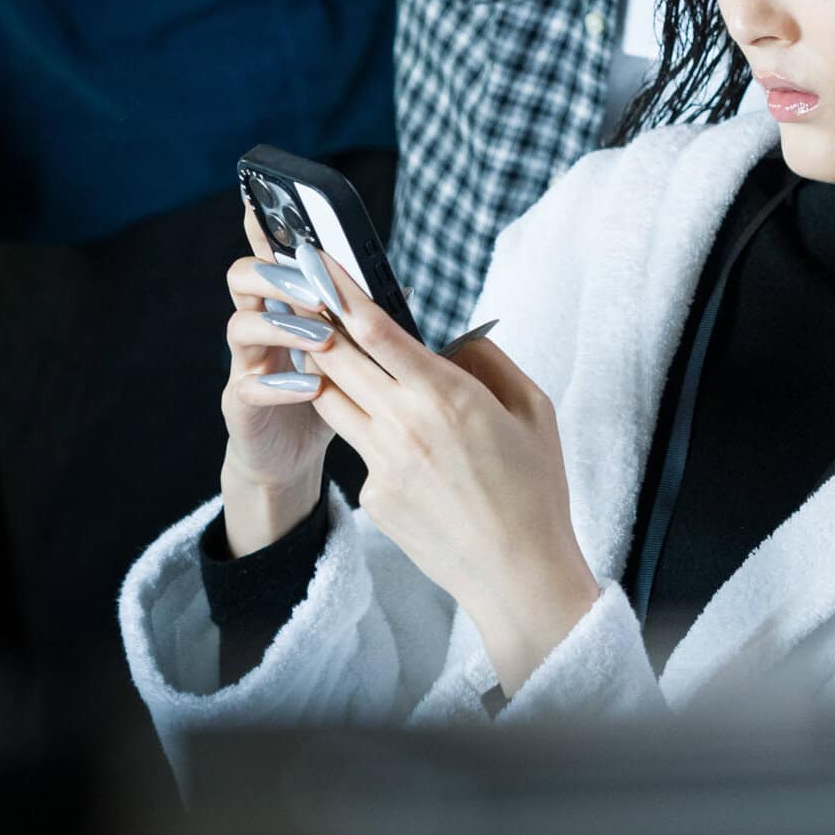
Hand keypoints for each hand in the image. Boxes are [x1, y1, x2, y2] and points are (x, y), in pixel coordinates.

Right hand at [218, 202, 336, 553]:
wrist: (289, 459)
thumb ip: (356, 319)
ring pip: (239, 327)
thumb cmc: (323, 396)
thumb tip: (397, 284)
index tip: (264, 201)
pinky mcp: (240, 406)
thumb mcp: (343, 352)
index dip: (263, 228)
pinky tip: (308, 388)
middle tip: (310, 283)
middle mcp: (255, 327)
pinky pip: (248, 387)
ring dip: (282, 327)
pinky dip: (279, 385)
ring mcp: (243, 365)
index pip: (268, 255)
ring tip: (321, 338)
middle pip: (242, 279)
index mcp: (280, 305)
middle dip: (273, 274)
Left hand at [301, 263, 600, 697]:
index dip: (340, 291)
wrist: (518, 575)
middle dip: (314, 319)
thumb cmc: (535, 488)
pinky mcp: (374, 497)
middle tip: (299, 289)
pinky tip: (403, 445)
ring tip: (324, 346)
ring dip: (324, 369)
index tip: (316, 260)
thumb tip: (450, 340)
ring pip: (332, 401)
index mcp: (446, 396)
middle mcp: (404, 426)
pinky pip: (362, 447)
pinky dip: (371, 429)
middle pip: (336, 359)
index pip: (376, 331)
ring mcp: (382, 465)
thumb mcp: (534, 408)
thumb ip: (488, 361)